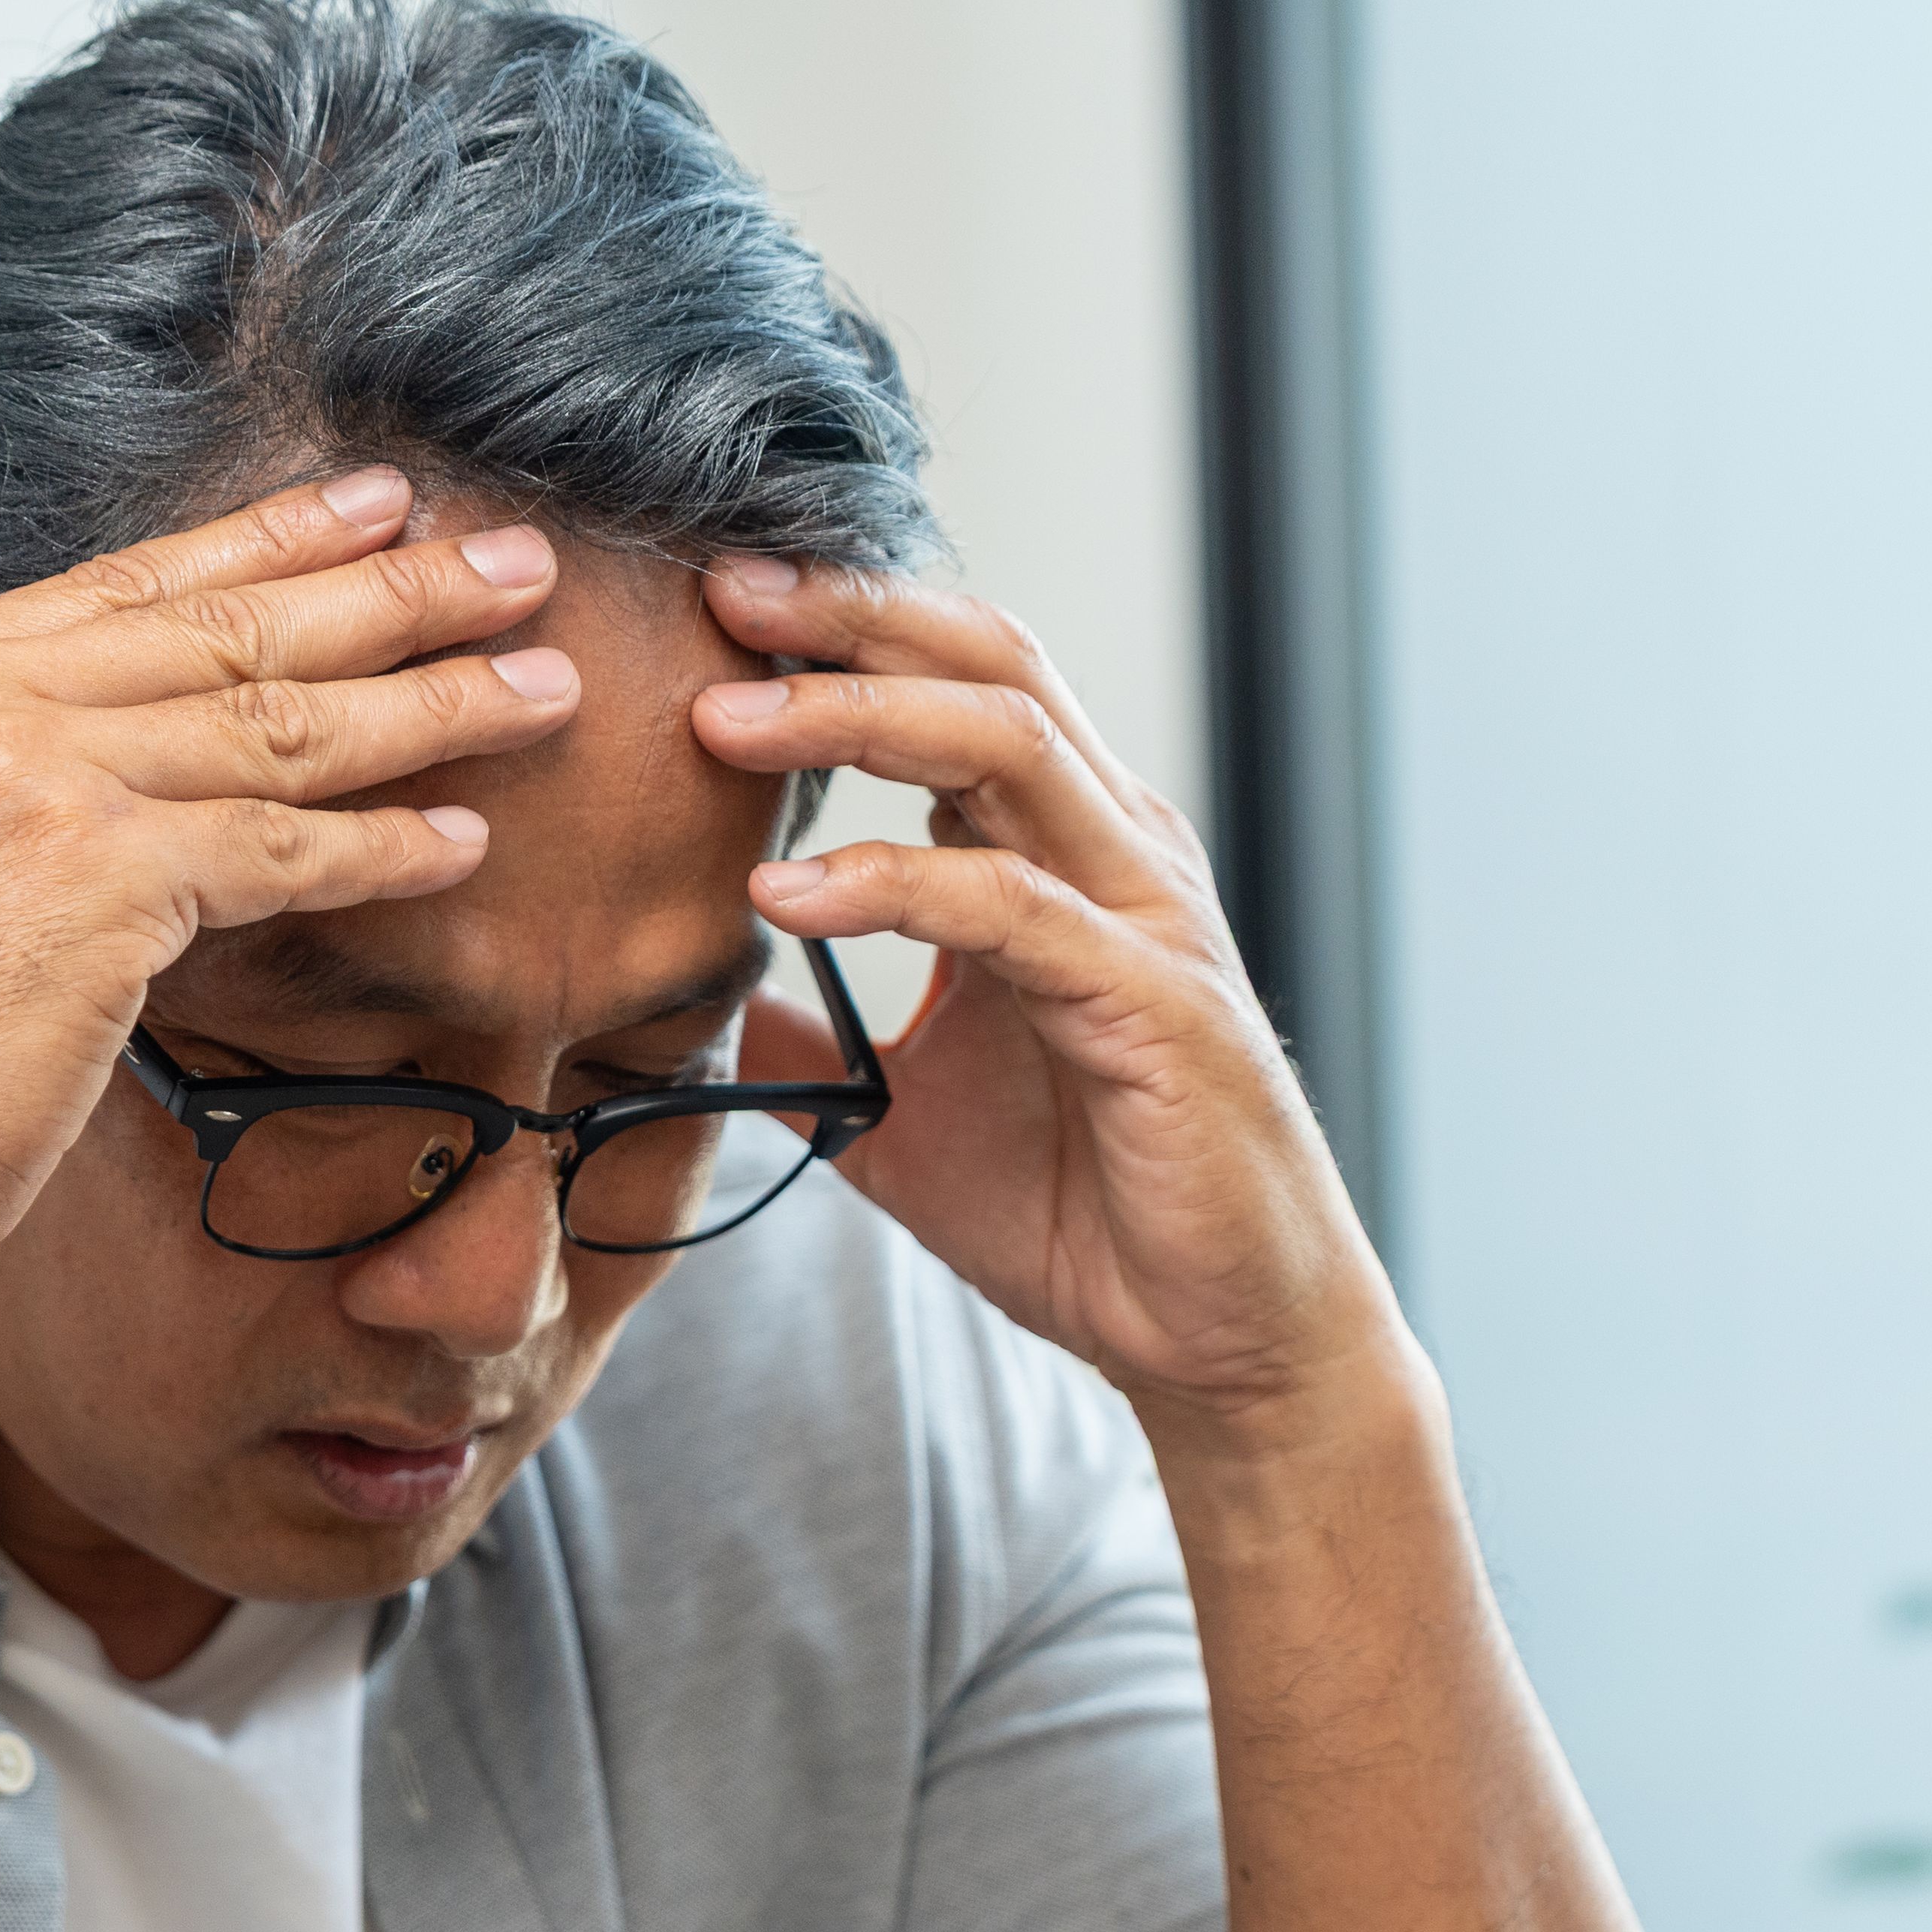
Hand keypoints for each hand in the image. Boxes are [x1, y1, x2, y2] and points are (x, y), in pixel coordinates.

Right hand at [0, 470, 581, 1303]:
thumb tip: (62, 787)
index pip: (121, 589)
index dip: (265, 541)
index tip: (372, 504)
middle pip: (217, 629)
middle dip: (389, 590)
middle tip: (515, 561)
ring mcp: (22, 776)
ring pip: (271, 722)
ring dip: (429, 701)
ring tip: (544, 682)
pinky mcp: (91, 877)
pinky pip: (277, 846)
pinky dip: (382, 844)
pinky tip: (466, 839)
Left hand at [690, 563, 1405, 1436]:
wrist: (1221, 1339)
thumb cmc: (1089, 1212)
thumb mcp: (905, 1119)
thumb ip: (816, 1055)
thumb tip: (710, 1020)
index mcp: (1063, 853)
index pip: (958, 684)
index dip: (846, 629)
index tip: (714, 605)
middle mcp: (1115, 853)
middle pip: (989, 667)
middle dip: (849, 619)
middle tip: (718, 593)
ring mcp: (1143, 919)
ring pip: (1005, 748)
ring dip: (854, 717)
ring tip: (723, 721)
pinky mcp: (1151, 1005)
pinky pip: (1010, 908)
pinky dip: (890, 883)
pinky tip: (788, 895)